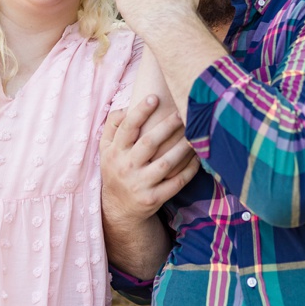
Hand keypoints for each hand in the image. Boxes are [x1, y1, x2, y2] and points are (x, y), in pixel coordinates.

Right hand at [100, 96, 200, 225]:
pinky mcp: (154, 198)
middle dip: (167, 126)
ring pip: (166, 163)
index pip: (127, 128)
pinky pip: (176, 182)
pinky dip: (189, 170)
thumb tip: (126, 106)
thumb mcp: (106, 149)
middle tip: (181, 112)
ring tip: (194, 133)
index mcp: (115, 152)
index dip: (140, 112)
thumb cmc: (116, 168)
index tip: (154, 97)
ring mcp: (140, 184)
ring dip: (182, 147)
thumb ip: (112, 125)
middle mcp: (126, 167)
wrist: (119, 208)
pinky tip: (198, 157)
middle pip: (149, 143)